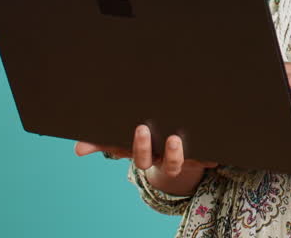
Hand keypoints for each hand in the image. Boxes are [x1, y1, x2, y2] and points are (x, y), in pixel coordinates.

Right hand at [74, 124, 216, 195]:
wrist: (179, 155)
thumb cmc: (149, 140)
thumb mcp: (125, 139)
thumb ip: (101, 141)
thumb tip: (77, 149)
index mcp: (137, 151)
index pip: (125, 151)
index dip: (126, 145)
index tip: (130, 132)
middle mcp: (155, 158)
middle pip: (147, 159)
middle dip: (144, 146)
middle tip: (142, 129)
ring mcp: (175, 160)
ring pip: (174, 162)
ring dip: (174, 153)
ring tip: (175, 138)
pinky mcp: (195, 159)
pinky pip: (202, 160)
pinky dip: (208, 157)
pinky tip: (213, 154)